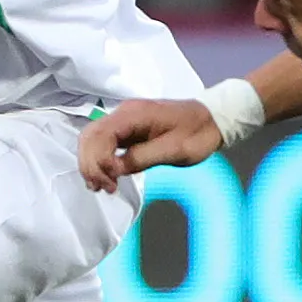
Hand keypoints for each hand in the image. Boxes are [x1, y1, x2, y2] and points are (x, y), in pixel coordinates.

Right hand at [77, 97, 222, 191]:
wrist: (211, 120)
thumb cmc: (197, 134)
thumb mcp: (174, 150)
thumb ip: (142, 158)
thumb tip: (115, 169)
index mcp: (134, 114)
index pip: (101, 134)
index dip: (99, 160)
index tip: (111, 181)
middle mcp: (124, 113)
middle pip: (90, 136)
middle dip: (91, 164)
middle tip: (104, 188)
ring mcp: (124, 120)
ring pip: (93, 139)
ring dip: (92, 163)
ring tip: (101, 186)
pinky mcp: (127, 129)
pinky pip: (104, 142)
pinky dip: (99, 159)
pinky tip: (106, 177)